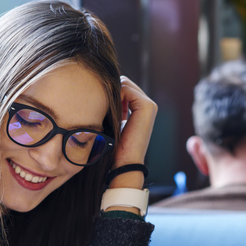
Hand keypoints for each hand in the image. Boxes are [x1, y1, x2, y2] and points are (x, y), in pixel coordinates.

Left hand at [108, 76, 156, 190]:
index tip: (101, 110)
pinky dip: (116, 97)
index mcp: (141, 108)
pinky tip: (112, 112)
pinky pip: (126, 89)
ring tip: (108, 112)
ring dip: (112, 95)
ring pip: (124, 84)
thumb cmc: (114, 146)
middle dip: (110, 93)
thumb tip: (97, 92)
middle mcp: (147, 104)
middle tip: (103, 110)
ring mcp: (149, 104)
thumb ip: (110, 107)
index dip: (109, 94)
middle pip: (123, 83)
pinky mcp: (147, 106)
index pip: (122, 87)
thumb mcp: (111, 123)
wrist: (124, 162)